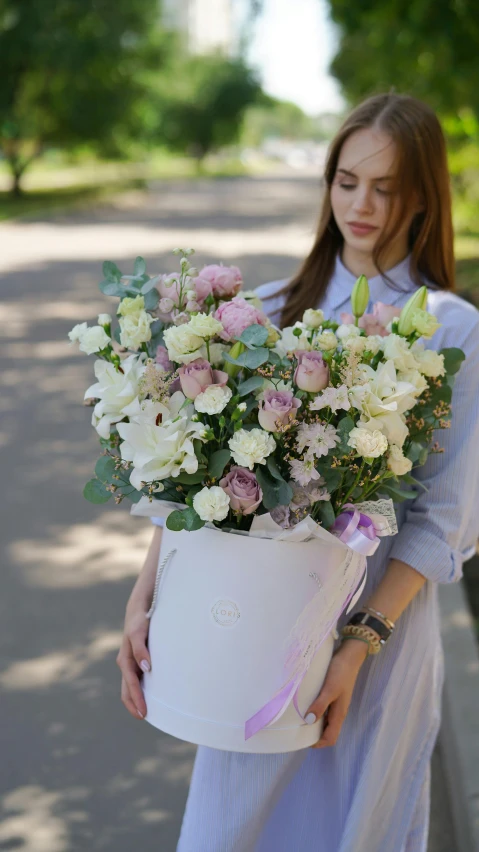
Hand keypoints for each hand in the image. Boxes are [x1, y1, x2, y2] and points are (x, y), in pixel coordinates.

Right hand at [116, 603, 151, 720]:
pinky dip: (141, 689)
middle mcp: (126, 664)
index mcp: (125, 660)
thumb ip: (140, 649)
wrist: (139, 608)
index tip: (144, 713)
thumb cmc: (139, 621)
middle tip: (145, 717)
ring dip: (137, 698)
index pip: (130, 686)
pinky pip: (136, 678)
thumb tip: (145, 668)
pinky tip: (151, 692)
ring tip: (148, 710)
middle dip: (135, 704)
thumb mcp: (138, 633)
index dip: (136, 700)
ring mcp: (131, 662)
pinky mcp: (136, 659)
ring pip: (131, 686)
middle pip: (127, 690)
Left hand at [306, 639, 368, 748]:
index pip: (330, 738)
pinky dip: (315, 711)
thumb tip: (309, 721)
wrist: (349, 656)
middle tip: (297, 730)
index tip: (302, 740)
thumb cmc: (340, 672)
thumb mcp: (330, 689)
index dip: (318, 743)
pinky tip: (305, 705)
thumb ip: (320, 705)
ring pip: (325, 721)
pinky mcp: (332, 695)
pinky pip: (323, 709)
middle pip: (327, 731)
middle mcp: (338, 712)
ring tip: (298, 719)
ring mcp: (336, 703)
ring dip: (313, 723)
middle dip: (314, 735)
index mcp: (339, 714)